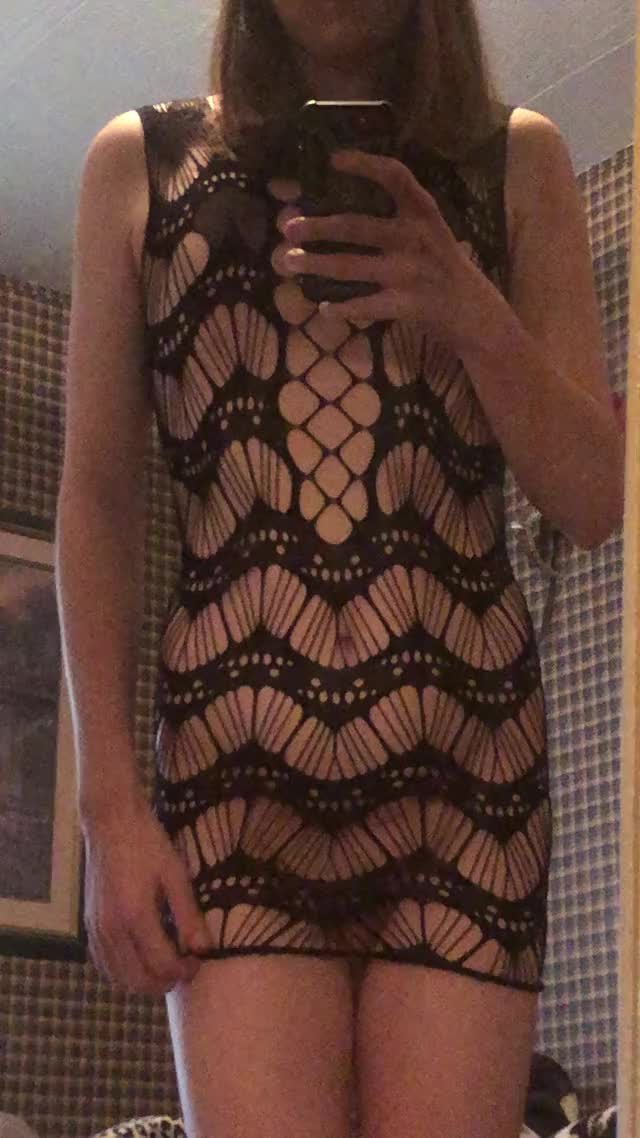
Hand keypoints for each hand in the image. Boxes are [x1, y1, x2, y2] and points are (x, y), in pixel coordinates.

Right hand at [82, 795, 209, 995]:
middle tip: (185, 969)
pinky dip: (123, 973)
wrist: (111, 823)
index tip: (198, 962)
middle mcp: (111, 929)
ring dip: (144, 982)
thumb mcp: (176, 875)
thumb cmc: (148, 844)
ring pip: (119, 978)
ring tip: (166, 967)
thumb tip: (203, 950)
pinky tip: (140, 962)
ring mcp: (96, 929)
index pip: (161, 965)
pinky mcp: (89, 926)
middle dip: (165, 982)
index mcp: (135, 915)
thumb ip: (189, 915)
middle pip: (138, 980)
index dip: (183, 971)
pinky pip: (105, 964)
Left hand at [270, 148, 489, 345]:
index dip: (364, 164)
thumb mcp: (429, 231)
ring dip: (314, 264)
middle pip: (355, 226)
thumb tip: (336, 210)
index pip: (395, 176)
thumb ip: (395, 218)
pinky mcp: (405, 305)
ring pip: (349, 267)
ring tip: (289, 262)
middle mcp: (415, 238)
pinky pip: (363, 306)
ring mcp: (409, 273)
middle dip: (317, 227)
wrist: (472, 310)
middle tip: (288, 227)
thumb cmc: (440, 264)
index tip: (333, 160)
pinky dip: (340, 308)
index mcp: (423, 212)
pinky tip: (323, 307)